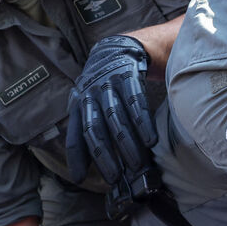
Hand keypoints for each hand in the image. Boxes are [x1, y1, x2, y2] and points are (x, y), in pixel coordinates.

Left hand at [65, 35, 159, 218]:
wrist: (121, 48)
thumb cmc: (107, 85)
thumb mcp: (92, 103)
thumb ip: (90, 127)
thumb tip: (86, 165)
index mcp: (80, 104)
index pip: (76, 133)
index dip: (76, 156)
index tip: (79, 178)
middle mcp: (90, 94)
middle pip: (95, 128)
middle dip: (105, 154)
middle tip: (118, 177)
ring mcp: (109, 83)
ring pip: (116, 117)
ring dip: (127, 143)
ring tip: (137, 164)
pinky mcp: (128, 74)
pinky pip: (135, 101)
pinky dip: (142, 122)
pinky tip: (151, 139)